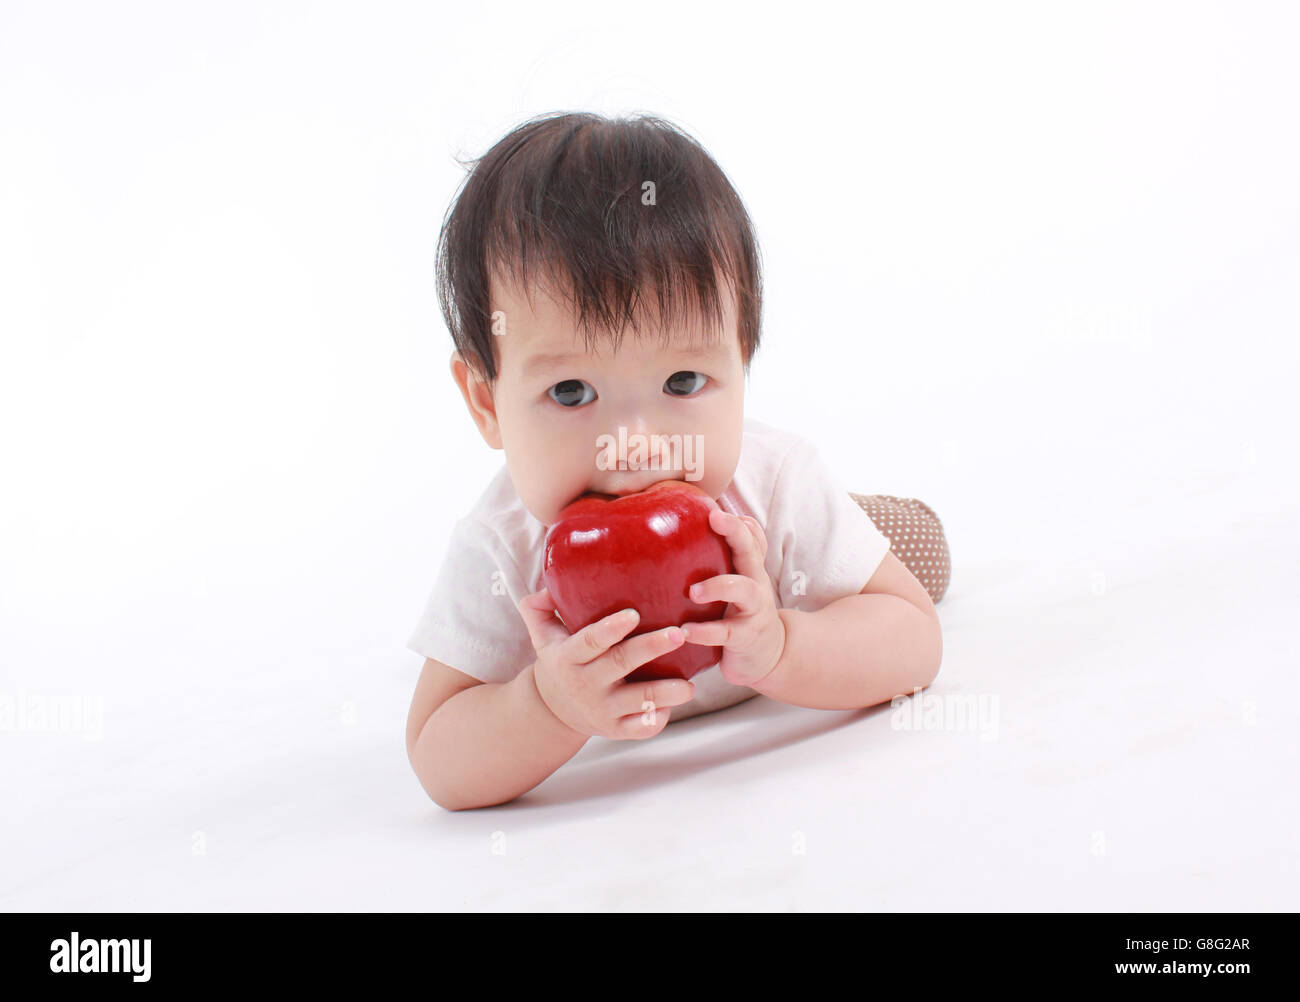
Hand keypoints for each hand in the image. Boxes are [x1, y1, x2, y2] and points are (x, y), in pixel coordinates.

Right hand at [518, 587, 696, 739]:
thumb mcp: (542, 636)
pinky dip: (658, 718)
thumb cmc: (558, 661)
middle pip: (621, 664)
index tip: (633, 614)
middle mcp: (586, 684)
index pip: (590, 641)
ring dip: (666, 693)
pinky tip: (674, 704)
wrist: (551, 710)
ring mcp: (603, 710)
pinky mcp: (617, 730)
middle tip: (679, 634)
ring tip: (689, 685)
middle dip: (652, 648)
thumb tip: (549, 586)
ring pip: (639, 700)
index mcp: (569, 657)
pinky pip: (641, 728)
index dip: (611, 629)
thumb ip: (539, 608)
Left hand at [680, 507, 786, 688]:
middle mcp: (755, 584)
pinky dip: (704, 632)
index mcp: (749, 569)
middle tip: (714, 520)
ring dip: (718, 586)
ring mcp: (753, 611)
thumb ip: (722, 561)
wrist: (772, 656)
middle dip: (736, 533)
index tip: (714, 509)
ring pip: (744, 591)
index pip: (751, 537)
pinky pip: (726, 633)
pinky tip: (685, 631)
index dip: (737, 521)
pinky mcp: (745, 638)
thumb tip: (684, 528)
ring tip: (693, 592)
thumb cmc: (744, 613)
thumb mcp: (740, 583)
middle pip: (752, 552)